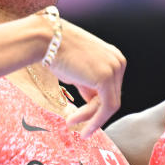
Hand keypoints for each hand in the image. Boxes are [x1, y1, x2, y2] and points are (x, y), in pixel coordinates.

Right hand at [45, 18, 126, 137]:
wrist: (45, 39)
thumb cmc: (55, 52)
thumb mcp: (77, 71)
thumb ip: (87, 85)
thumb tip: (91, 101)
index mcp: (113, 57)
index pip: (110, 88)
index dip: (96, 105)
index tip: (83, 117)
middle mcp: (118, 61)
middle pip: (111, 96)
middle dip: (93, 113)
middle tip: (75, 124)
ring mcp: (114, 68)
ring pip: (108, 104)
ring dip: (90, 118)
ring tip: (71, 123)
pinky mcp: (106, 78)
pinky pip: (105, 107)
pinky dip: (94, 119)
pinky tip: (78, 124)